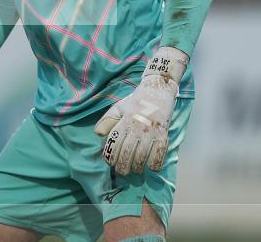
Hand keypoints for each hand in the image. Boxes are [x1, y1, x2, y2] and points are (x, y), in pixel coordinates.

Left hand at [94, 47, 187, 175]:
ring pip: (141, 156)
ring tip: (135, 171)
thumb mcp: (118, 107)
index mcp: (124, 121)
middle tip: (122, 171)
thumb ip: (107, 120)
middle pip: (126, 153)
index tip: (110, 163)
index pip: (114, 143)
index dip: (110, 156)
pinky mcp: (163, 134)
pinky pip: (159, 153)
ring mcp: (151, 131)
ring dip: (137, 167)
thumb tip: (97, 134)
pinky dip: (155, 163)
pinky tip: (152, 167)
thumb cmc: (136, 100)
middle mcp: (136, 127)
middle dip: (123, 166)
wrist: (158, 89)